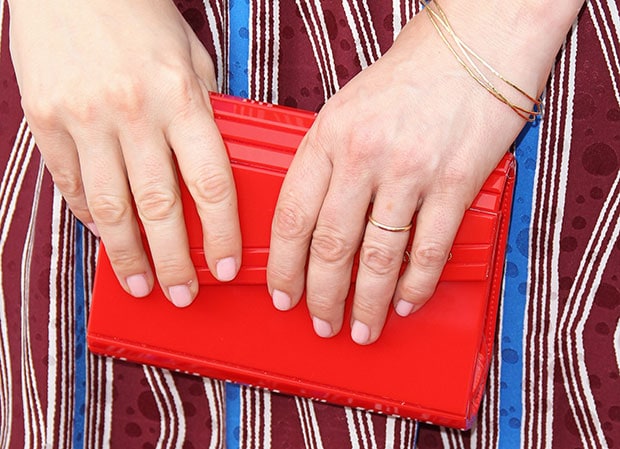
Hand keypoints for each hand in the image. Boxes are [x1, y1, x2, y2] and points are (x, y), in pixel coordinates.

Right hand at [9, 0, 240, 305]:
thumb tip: (209, 168)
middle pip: (159, 208)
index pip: (210, 184)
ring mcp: (84, 118)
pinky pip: (70, 184)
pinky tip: (105, 238)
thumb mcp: (191, 57)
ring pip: (109, 207)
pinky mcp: (45, 119)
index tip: (225, 266)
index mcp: (180, 97)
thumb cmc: (140, 14)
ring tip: (141, 284)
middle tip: (183, 293)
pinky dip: (89, 218)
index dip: (220, 234)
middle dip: (174, 261)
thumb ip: (203, 113)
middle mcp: (134, 113)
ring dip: (127, 255)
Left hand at [267, 0, 577, 343]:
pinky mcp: (454, 182)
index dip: (282, 266)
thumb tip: (311, 220)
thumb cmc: (407, 78)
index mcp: (327, 137)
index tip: (282, 295)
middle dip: (322, 297)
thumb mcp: (345, 110)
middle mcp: (363, 156)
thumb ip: (325, 162)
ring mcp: (409, 171)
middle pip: (330, 247)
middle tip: (321, 323)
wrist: (472, 46)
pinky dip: (416, 285)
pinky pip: (428, 249)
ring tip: (362, 328)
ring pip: (377, 258)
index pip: (291, 216)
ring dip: (367, 304)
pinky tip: (406, 303)